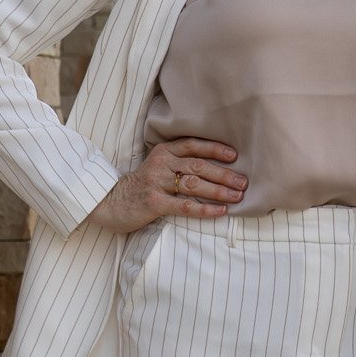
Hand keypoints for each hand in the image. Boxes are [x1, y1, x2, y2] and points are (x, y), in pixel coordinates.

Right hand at [87, 137, 246, 234]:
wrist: (112, 203)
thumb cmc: (142, 186)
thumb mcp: (158, 167)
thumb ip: (179, 163)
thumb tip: (215, 168)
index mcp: (163, 152)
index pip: (193, 146)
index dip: (215, 149)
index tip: (235, 156)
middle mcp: (161, 164)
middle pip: (198, 166)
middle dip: (224, 174)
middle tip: (243, 182)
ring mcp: (156, 182)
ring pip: (194, 184)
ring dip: (219, 190)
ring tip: (237, 196)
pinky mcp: (154, 202)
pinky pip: (185, 205)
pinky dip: (205, 208)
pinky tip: (220, 211)